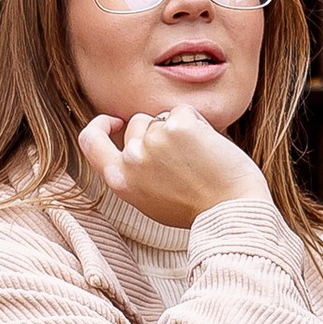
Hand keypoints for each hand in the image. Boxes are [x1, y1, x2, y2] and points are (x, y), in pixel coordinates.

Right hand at [79, 106, 268, 227]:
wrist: (232, 212)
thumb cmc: (197, 209)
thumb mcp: (150, 199)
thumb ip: (134, 172)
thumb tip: (131, 142)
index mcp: (120, 181)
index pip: (90, 141)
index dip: (101, 125)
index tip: (114, 121)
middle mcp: (132, 159)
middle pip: (137, 124)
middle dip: (157, 131)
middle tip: (184, 160)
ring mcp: (154, 140)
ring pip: (162, 117)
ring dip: (179, 128)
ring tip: (198, 158)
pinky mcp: (178, 126)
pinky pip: (183, 111)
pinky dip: (197, 123)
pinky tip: (208, 148)